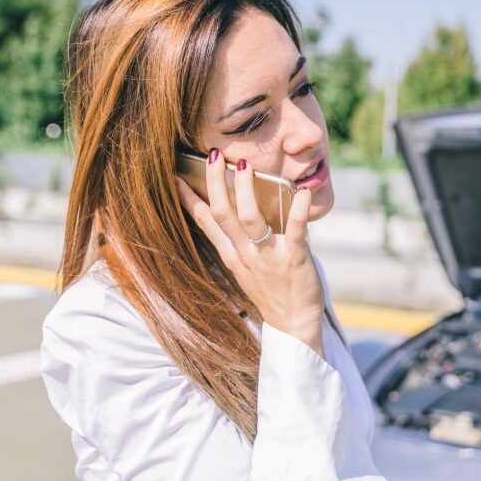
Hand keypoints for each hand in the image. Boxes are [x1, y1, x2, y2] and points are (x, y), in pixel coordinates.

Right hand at [177, 149, 325, 354]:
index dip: (190, 199)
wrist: (294, 325)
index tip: (178, 176)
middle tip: (213, 155)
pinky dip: (299, 211)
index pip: (206, 223)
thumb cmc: (273, 291)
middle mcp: (245, 254)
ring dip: (246, 192)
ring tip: (244, 166)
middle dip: (215, 183)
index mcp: (232, 255)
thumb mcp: (245, 268)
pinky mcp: (294, 259)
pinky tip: (303, 192)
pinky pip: (296, 231)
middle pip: (222, 215)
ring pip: (250, 220)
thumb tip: (236, 210)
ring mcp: (268, 257)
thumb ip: (239, 241)